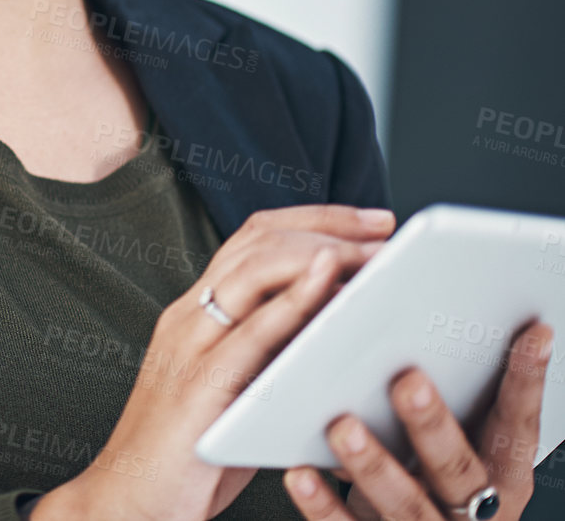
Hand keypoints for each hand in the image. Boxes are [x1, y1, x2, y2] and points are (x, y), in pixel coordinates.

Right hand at [32, 203, 395, 520]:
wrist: (127, 504)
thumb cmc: (189, 457)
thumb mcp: (238, 391)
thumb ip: (274, 356)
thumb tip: (343, 332)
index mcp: (197, 315)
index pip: (253, 239)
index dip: (313, 219)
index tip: (370, 222)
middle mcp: (189, 317)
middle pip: (258, 240)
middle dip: (328, 224)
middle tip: (386, 228)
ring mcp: (189, 346)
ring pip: (253, 269)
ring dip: (320, 251)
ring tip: (372, 252)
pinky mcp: (199, 385)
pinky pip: (251, 331)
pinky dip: (292, 298)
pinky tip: (327, 280)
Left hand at [281, 318, 554, 520]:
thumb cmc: (436, 479)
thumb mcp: (462, 448)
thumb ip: (455, 405)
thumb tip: (423, 329)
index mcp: (503, 478)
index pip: (518, 427)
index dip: (527, 383)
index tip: (533, 333)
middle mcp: (475, 511)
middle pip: (459, 469)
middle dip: (434, 425)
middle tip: (407, 381)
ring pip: (405, 503)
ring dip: (374, 464)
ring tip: (343, 427)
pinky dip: (323, 505)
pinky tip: (299, 474)